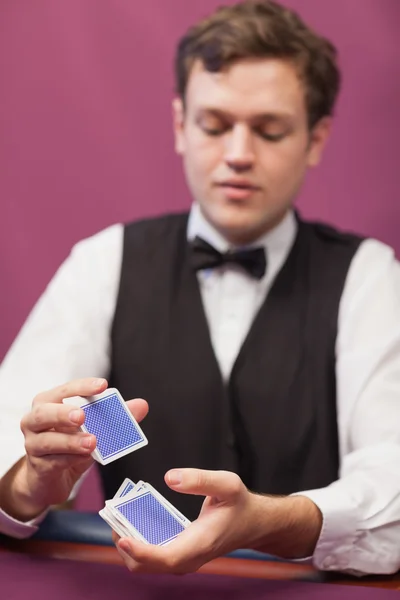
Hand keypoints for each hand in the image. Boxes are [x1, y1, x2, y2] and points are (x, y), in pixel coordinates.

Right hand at [0, 378, 148, 520]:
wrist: (48, 479)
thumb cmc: (69, 444)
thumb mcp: (92, 428)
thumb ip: (116, 416)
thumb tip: (142, 405)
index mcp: (48, 403)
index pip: (64, 390)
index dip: (82, 387)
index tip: (103, 385)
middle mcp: (35, 421)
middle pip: (43, 413)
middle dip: (63, 413)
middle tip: (82, 416)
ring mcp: (33, 445)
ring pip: (48, 440)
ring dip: (71, 441)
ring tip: (92, 441)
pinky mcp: (39, 467)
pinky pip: (54, 462)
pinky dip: (72, 458)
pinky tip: (85, 457)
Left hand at [113, 468, 321, 574]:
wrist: (253, 524)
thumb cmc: (240, 504)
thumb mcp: (227, 483)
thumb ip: (199, 479)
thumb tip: (170, 478)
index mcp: (200, 543)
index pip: (165, 558)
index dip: (141, 551)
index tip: (122, 536)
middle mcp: (189, 558)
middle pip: (147, 566)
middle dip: (125, 546)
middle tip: (114, 517)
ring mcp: (183, 560)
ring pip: (146, 565)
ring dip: (129, 546)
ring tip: (119, 517)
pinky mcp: (180, 555)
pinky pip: (152, 557)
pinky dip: (138, 544)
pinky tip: (133, 521)